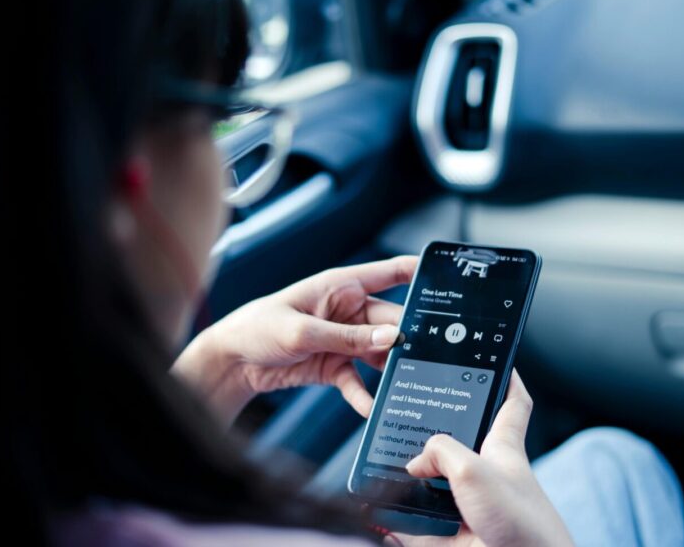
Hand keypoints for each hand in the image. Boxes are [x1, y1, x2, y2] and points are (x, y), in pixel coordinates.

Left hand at [171, 255, 416, 423]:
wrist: (231, 362)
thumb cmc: (259, 328)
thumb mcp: (304, 331)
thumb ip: (348, 338)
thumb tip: (392, 338)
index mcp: (342, 285)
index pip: (391, 272)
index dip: (421, 273)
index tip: (451, 282)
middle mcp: (349, 311)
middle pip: (392, 321)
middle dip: (409, 338)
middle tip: (429, 356)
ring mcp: (344, 339)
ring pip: (380, 353)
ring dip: (392, 370)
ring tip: (409, 385)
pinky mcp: (335, 365)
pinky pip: (359, 381)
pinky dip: (365, 396)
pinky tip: (373, 410)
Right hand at [399, 371, 572, 546]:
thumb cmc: (523, 525)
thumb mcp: (475, 470)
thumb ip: (440, 452)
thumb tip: (414, 464)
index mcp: (503, 449)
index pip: (511, 403)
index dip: (506, 377)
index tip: (496, 359)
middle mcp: (488, 475)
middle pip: (460, 443)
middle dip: (434, 433)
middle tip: (410, 419)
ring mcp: (471, 508)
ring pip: (433, 487)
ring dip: (410, 482)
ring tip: (386, 468)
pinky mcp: (455, 539)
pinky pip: (418, 528)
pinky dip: (398, 524)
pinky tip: (380, 516)